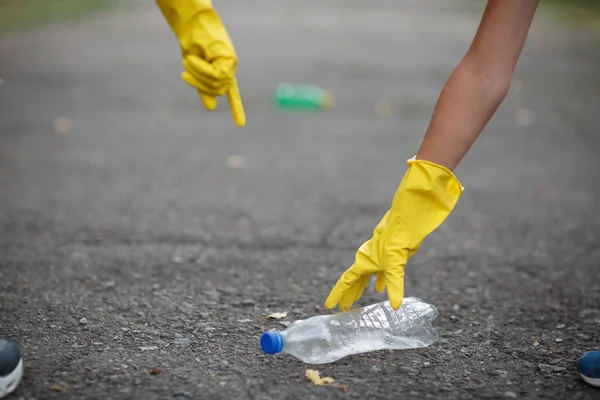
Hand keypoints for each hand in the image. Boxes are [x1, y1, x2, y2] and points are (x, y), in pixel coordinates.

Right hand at [157, 0, 244, 126]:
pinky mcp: (228, 57)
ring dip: (198, 73)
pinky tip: (195, 61)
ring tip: (188, 60)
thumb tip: (211, 108)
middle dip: (200, 83)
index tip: (240, 125)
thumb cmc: (192, 45)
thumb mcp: (195, 70)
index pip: (232, 93)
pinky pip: (216, 74)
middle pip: (218, 89)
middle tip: (185, 70)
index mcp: (224, 72)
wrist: (192, 23)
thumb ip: (204, 88)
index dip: (236, 108)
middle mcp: (230, 68)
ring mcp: (231, 62)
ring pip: (216, 82)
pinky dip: (203, 70)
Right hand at [325, 158, 462, 310]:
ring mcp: (377, 256)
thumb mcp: (396, 264)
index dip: (338, 294)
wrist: (406, 219)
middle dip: (348, 294)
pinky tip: (379, 289)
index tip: (329, 305)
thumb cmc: (397, 238)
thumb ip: (394, 284)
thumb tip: (395, 305)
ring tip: (356, 300)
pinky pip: (379, 272)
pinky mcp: (388, 254)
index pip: (347, 281)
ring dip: (361, 288)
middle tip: (343, 308)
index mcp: (364, 261)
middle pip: (354, 280)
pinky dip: (378, 281)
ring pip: (365, 276)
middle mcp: (367, 259)